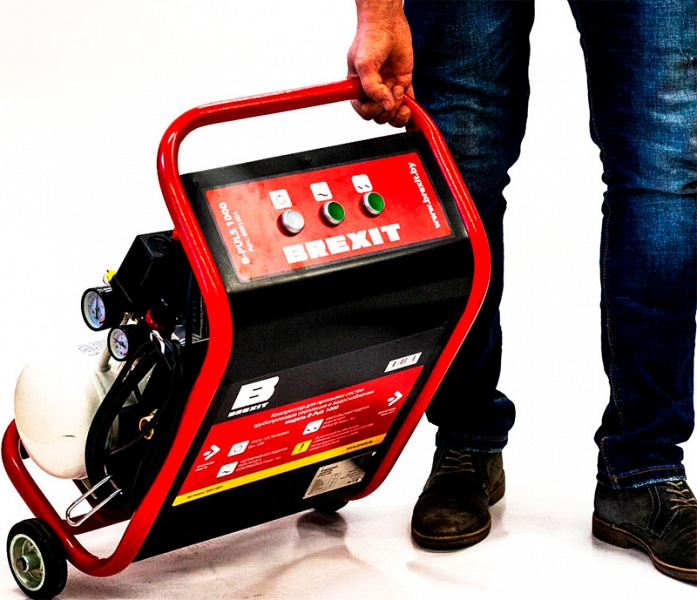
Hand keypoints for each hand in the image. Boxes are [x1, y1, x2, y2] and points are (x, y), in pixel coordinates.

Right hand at [347, 0, 413, 127]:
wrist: (387, 24)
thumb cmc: (370, 40)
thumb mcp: (365, 65)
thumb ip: (372, 88)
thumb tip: (387, 106)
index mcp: (359, 90)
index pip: (365, 112)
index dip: (374, 111)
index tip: (381, 101)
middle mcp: (373, 93)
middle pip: (381, 116)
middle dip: (389, 109)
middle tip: (394, 91)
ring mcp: (389, 90)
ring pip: (394, 114)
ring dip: (399, 109)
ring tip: (400, 90)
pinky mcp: (404, 85)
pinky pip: (408, 104)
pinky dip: (412, 109)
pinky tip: (412, 108)